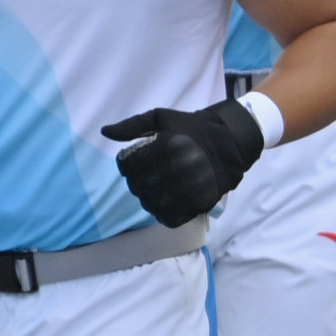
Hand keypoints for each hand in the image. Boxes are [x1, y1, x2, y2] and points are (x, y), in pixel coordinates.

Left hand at [103, 96, 267, 225]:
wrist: (230, 143)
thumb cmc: (191, 129)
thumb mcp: (161, 117)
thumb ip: (132, 125)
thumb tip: (104, 132)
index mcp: (164, 146)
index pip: (126, 165)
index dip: (126, 164)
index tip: (136, 161)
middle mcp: (175, 169)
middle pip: (136, 187)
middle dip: (137, 181)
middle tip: (148, 175)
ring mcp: (187, 189)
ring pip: (150, 204)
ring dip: (149, 198)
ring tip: (158, 188)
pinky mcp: (197, 204)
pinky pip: (168, 218)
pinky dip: (163, 213)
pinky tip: (167, 201)